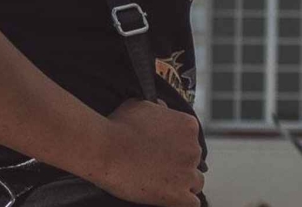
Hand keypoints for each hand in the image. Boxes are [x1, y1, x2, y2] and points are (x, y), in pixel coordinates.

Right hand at [89, 98, 204, 206]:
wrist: (105, 149)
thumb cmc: (118, 126)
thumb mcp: (141, 105)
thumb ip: (159, 109)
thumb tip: (164, 109)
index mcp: (188, 126)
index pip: (191, 139)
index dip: (177, 146)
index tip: (163, 150)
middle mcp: (193, 149)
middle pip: (194, 160)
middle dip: (179, 164)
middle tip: (158, 166)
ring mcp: (187, 173)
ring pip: (196, 182)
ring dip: (183, 183)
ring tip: (163, 183)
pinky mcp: (179, 196)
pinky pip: (192, 203)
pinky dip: (182, 201)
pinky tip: (169, 197)